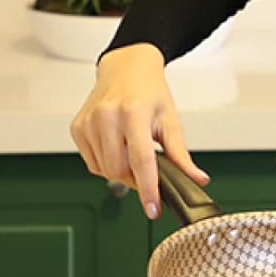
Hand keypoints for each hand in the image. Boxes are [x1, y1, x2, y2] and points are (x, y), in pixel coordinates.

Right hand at [70, 43, 208, 219]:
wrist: (125, 68)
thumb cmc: (148, 91)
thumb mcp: (170, 119)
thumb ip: (181, 154)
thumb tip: (197, 179)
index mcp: (134, 112)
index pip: (141, 160)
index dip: (148, 189)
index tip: (153, 208)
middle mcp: (108, 115)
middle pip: (119, 170)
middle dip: (135, 179)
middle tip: (147, 170)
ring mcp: (89, 122)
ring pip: (104, 170)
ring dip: (120, 171)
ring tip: (130, 151)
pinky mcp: (77, 127)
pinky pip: (91, 162)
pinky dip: (105, 163)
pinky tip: (115, 147)